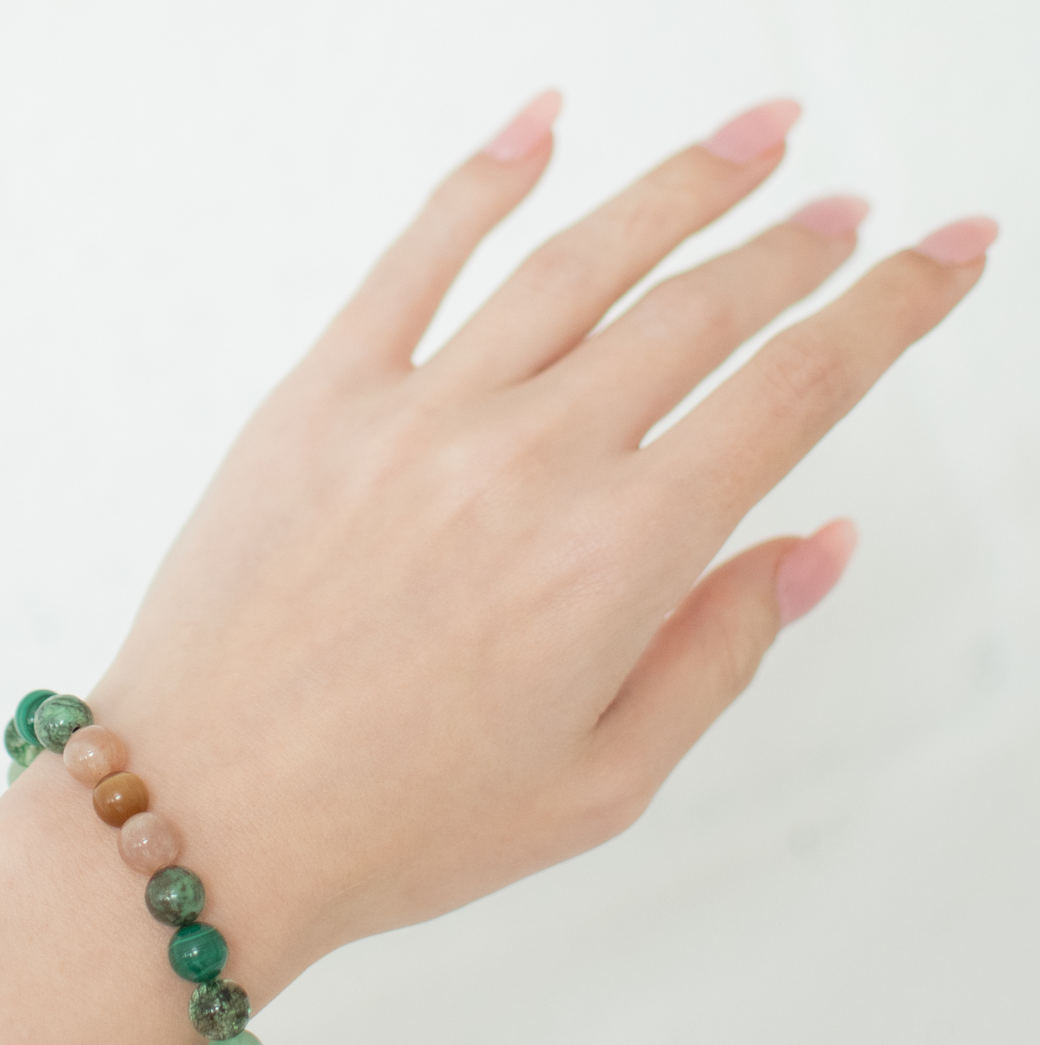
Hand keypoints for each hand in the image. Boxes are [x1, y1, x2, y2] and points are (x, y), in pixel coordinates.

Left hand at [87, 94, 995, 980]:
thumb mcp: (600, 784)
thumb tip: (813, 547)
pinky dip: (484, 176)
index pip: (792, 392)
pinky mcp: (319, 400)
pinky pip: (414, 257)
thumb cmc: (392, 823)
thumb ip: (718, 654)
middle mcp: (529, 461)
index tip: (940, 259)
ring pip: (580, 258)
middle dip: (796, 250)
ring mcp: (417, 416)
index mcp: (616, 560)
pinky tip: (543, 122)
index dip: (891, 310)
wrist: (203, 819)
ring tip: (750, 140)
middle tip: (845, 218)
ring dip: (682, 186)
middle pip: (701, 307)